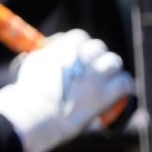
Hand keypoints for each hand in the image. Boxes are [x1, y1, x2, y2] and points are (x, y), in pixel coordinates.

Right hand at [0, 29, 133, 151]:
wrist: (35, 114)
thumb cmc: (26, 93)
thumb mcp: (31, 64)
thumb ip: (45, 55)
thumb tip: (49, 50)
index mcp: (64, 47)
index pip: (80, 36)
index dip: (80, 47)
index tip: (77, 56)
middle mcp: (82, 57)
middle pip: (99, 48)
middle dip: (96, 57)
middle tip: (92, 70)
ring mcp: (96, 75)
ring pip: (113, 62)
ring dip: (111, 70)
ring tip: (108, 80)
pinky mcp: (105, 95)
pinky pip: (125, 83)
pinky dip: (124, 86)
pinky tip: (122, 92)